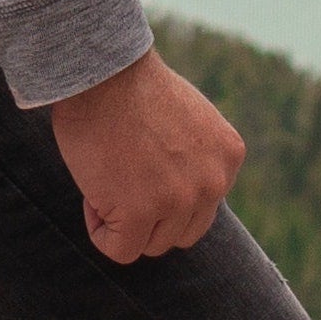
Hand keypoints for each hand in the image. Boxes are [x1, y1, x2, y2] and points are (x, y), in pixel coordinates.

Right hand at [46, 48, 242, 261]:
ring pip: (151, 243)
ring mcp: (179, 200)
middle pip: (180, 231)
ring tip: (106, 180)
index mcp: (228, 156)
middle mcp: (213, 182)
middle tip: (121, 177)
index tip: (141, 159)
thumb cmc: (130, 85)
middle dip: (150, 215)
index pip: (200, 204)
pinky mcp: (140, 213)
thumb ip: (194, 159)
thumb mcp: (188, 120)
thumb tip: (178, 193)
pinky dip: (100, 231)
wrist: (103, 70)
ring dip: (125, 222)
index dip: (163, 189)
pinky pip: (119, 249)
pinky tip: (92, 195)